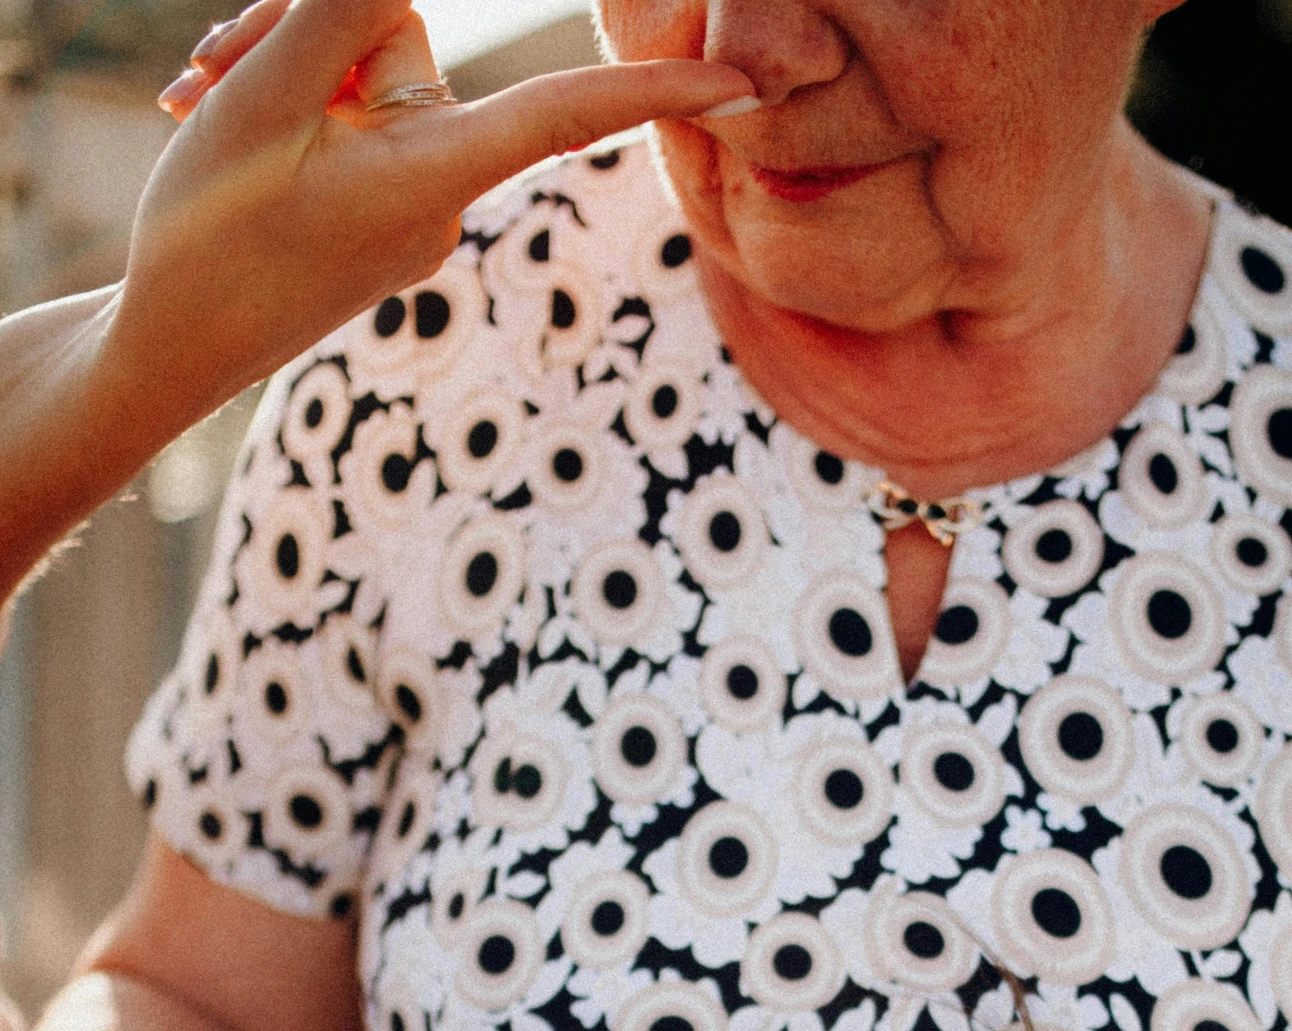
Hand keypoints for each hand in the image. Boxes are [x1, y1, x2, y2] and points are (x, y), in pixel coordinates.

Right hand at [108, 0, 753, 433]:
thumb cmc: (205, 233)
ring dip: (276, 64)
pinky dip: (283, 106)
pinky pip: (348, 119)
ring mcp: (408, 204)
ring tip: (195, 103)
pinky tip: (208, 122)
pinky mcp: (376, 209)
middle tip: (204, 74)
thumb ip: (335, 8)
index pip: (565, 116)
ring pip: (362, 71)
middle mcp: (439, 194)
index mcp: (433, 177)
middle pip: (399, 42)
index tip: (744, 87)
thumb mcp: (259, 97)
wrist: (162, 351)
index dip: (652, 93)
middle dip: (300, 26)